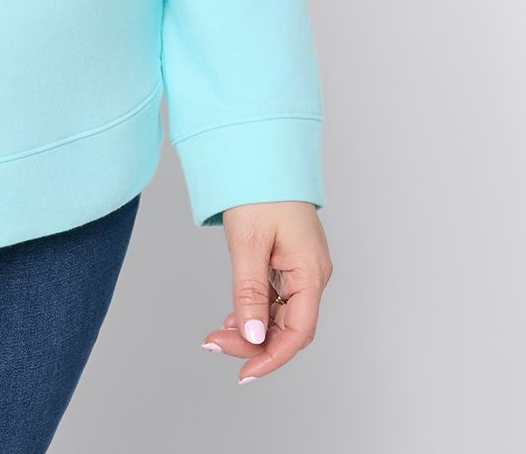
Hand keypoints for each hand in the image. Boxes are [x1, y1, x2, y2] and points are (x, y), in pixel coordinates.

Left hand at [199, 201, 331, 382]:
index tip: (244, 373)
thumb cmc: (259, 191)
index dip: (272, 357)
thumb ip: (250, 292)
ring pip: (281, 315)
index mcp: (310, 272)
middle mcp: (311, 274)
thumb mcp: (249, 243)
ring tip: (218, 334)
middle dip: (255, 344)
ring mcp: (300, 268)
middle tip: (214, 344)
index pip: (298, 332)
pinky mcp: (287, 261)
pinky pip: (275, 298)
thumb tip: (253, 338)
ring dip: (252, 329)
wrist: (261, 153)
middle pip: (289, 328)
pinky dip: (254, 311)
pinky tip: (233, 318)